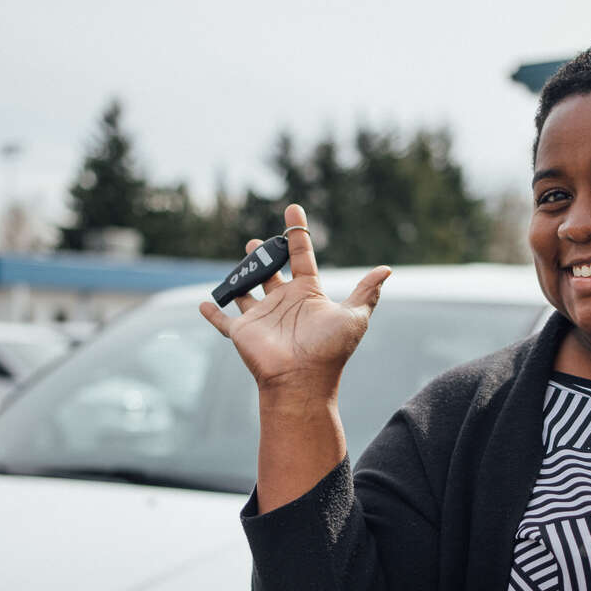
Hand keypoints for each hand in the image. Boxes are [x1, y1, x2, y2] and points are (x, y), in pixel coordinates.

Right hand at [200, 204, 390, 400]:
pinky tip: (204, 303)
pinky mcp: (242, 332)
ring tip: (242, 260)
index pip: (302, 256)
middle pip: (272, 273)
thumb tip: (386, 270)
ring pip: (246, 292)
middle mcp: (284, 302)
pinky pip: (223, 321)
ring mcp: (261, 317)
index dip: (298, 233)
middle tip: (257, 243)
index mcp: (307, 293)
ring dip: (242, 277)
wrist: (303, 380)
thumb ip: (366, 293)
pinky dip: (212, 313)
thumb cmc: (329, 350)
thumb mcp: (354, 317)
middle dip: (265, 257)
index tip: (294, 209)